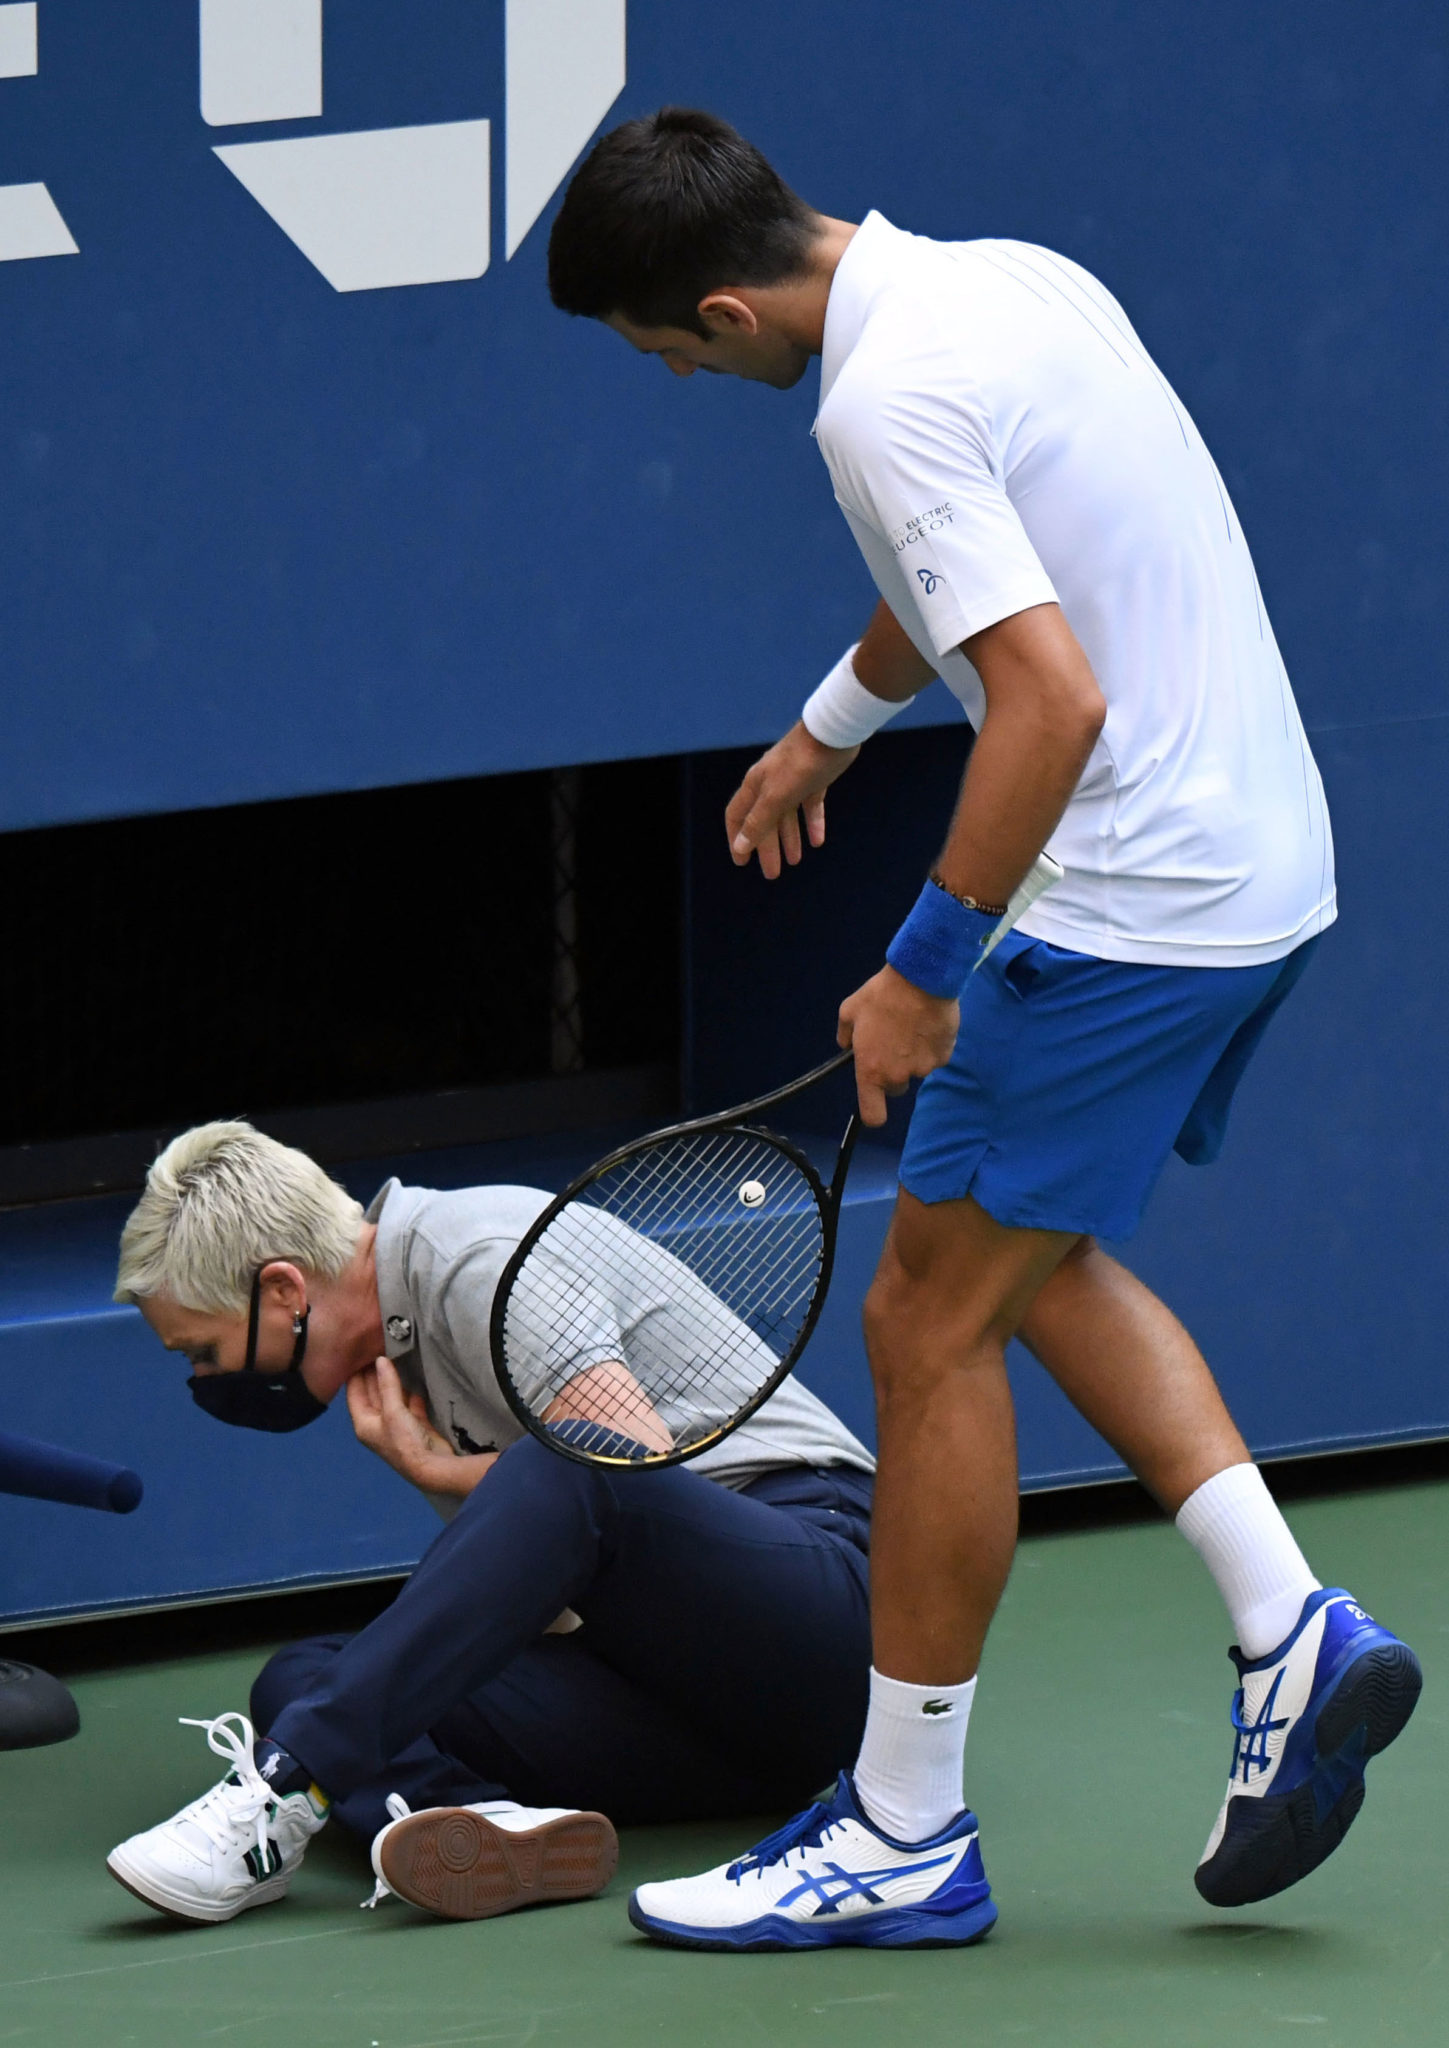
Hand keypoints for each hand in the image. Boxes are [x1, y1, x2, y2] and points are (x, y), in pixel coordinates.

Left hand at [346, 1358, 495, 1497]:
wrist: (432, 1467)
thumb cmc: (405, 1443)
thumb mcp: (392, 1411)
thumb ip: (387, 1384)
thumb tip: (381, 1360)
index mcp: (364, 1423)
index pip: (354, 1392)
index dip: (356, 1372)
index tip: (359, 1352)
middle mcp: (378, 1423)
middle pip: (373, 1393)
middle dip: (375, 1373)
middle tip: (379, 1348)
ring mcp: (397, 1424)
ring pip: (392, 1396)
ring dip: (394, 1380)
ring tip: (397, 1356)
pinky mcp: (415, 1424)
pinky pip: (410, 1402)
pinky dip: (412, 1391)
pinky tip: (415, 1376)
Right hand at [725, 722, 857, 878]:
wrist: (833, 734)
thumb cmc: (801, 762)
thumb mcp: (777, 796)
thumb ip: (758, 822)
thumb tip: (741, 846)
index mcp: (756, 786)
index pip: (738, 817)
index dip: (737, 840)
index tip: (742, 862)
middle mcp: (771, 784)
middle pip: (764, 822)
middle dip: (767, 848)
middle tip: (773, 874)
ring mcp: (793, 782)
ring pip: (787, 817)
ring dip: (789, 839)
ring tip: (795, 861)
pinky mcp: (815, 780)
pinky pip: (810, 807)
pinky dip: (812, 823)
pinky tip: (817, 841)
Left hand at [838, 966, 959, 1126]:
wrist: (921, 979)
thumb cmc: (881, 995)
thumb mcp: (850, 1010)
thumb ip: (845, 1035)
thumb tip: (846, 1045)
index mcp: (871, 1071)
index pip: (873, 1115)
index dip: (874, 1112)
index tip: (875, 1102)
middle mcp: (897, 1076)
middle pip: (895, 1088)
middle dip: (893, 1072)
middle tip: (892, 1044)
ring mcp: (923, 1068)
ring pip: (916, 1070)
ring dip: (913, 1057)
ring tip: (912, 1027)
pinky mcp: (944, 1057)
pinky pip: (935, 1058)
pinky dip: (931, 1047)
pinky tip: (927, 1024)